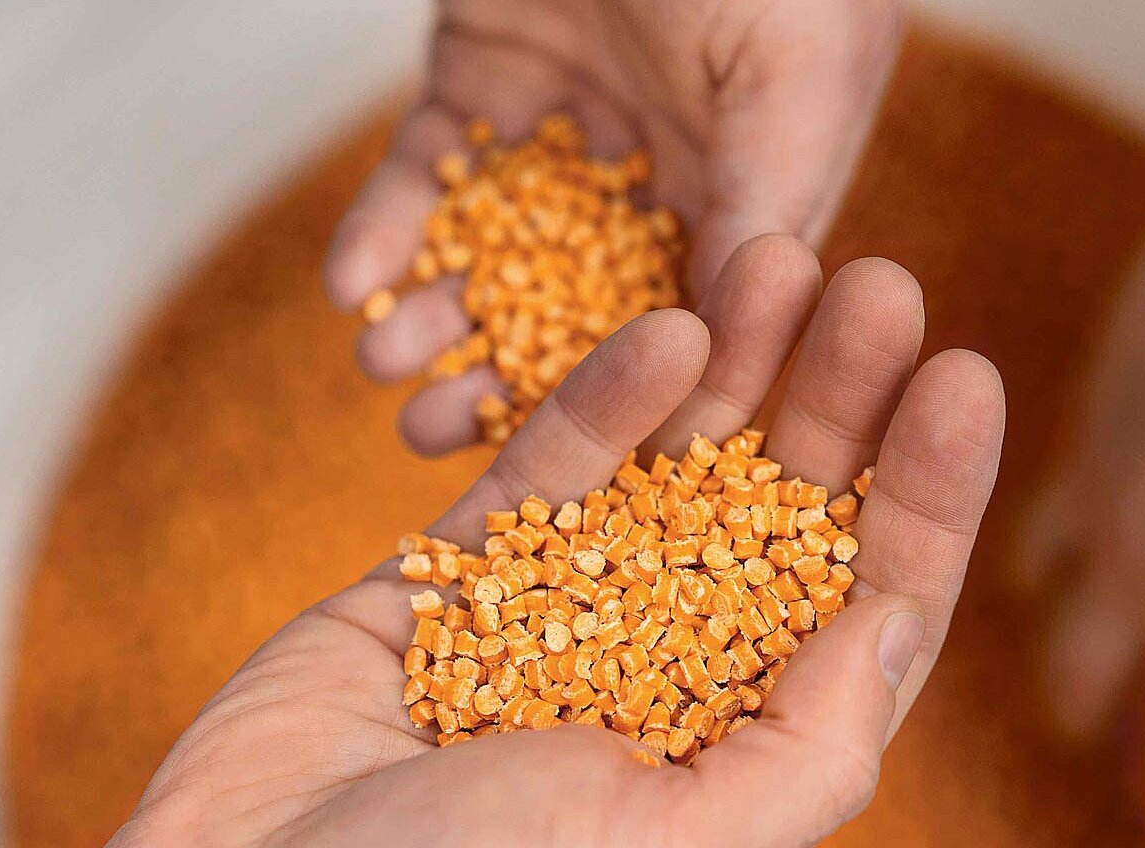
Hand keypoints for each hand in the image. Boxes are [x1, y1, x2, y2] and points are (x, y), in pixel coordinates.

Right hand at [76, 236, 1003, 847]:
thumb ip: (806, 750)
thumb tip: (896, 622)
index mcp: (741, 777)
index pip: (869, 620)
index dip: (925, 502)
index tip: (965, 380)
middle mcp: (667, 691)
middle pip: (782, 525)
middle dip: (838, 407)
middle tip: (881, 286)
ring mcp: (562, 625)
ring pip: (672, 477)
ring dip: (735, 372)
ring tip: (777, 256)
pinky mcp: (458, 576)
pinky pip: (547, 470)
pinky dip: (605, 400)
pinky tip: (665, 326)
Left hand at [324, 0, 903, 453]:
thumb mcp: (792, 77)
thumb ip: (767, 204)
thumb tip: (740, 350)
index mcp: (748, 195)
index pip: (680, 326)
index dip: (611, 402)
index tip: (552, 474)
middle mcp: (655, 176)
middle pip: (570, 306)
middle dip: (503, 372)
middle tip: (432, 432)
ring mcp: (565, 129)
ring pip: (493, 248)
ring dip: (436, 307)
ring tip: (384, 361)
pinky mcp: (482, 79)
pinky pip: (431, 166)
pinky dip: (389, 219)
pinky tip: (353, 276)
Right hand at [1022, 233, 1144, 847]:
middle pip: (1090, 692)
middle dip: (1104, 736)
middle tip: (1120, 752)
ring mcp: (1101, 495)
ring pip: (1039, 597)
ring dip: (1056, 630)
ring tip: (1070, 639)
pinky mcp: (1084, 413)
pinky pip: (1044, 496)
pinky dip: (1051, 530)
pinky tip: (1073, 514)